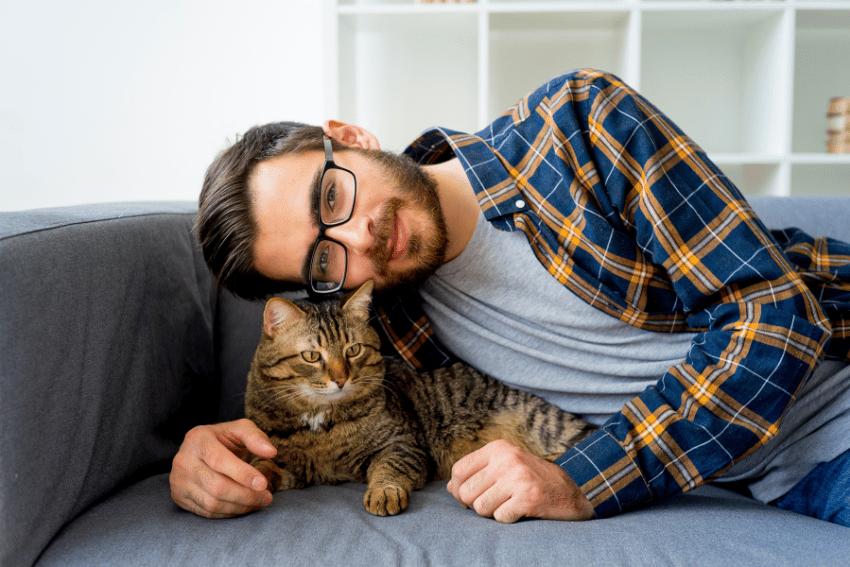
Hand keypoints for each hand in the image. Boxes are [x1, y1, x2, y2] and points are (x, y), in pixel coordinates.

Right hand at [170, 418, 277, 518]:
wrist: (199, 449)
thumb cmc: (223, 439)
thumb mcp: (240, 429)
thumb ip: (256, 437)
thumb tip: (271, 452)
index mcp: (197, 438)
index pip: (219, 460)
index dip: (243, 474)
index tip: (263, 483)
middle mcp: (183, 460)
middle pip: (217, 486)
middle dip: (246, 495)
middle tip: (267, 496)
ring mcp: (178, 480)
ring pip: (212, 503)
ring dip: (240, 507)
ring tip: (258, 502)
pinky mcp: (179, 496)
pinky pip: (206, 512)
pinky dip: (229, 513)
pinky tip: (243, 507)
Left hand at [447, 440, 593, 523]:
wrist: (572, 491)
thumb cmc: (532, 479)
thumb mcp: (505, 466)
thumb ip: (478, 473)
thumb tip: (450, 487)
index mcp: (498, 448)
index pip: (458, 470)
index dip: (458, 489)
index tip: (469, 497)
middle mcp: (507, 459)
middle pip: (467, 492)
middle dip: (474, 504)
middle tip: (491, 504)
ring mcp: (518, 478)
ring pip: (481, 507)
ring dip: (492, 513)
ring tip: (507, 506)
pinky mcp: (529, 498)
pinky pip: (500, 517)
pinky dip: (507, 519)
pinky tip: (519, 511)